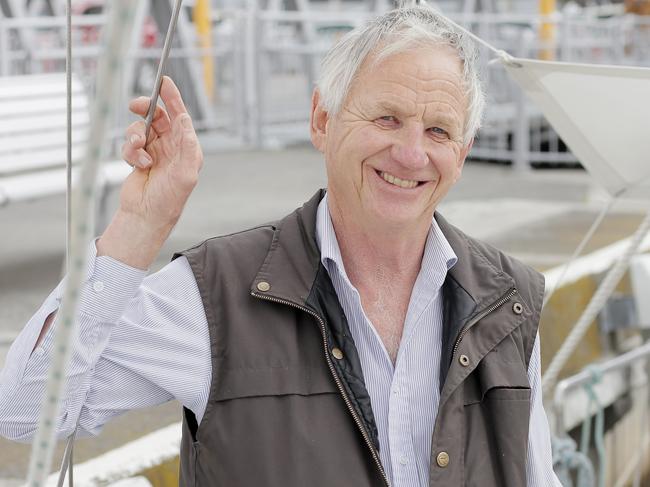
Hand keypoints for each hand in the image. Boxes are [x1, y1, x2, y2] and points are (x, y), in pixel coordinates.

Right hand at [120, 76, 202, 227]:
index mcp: (187, 148)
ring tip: (139, 151)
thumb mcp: (186, 174)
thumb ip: (187, 146)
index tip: (164, 81)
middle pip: (157, 116)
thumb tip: (184, 118)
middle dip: (146, 109)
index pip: (180, 116)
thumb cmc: (170, 199)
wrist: (146, 215)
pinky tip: (138, 165)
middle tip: (135, 105)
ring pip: (140, 128)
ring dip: (135, 136)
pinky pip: (129, 144)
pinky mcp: (138, 157)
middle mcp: (172, 147)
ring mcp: (154, 151)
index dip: (172, 97)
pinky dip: (131, 152)